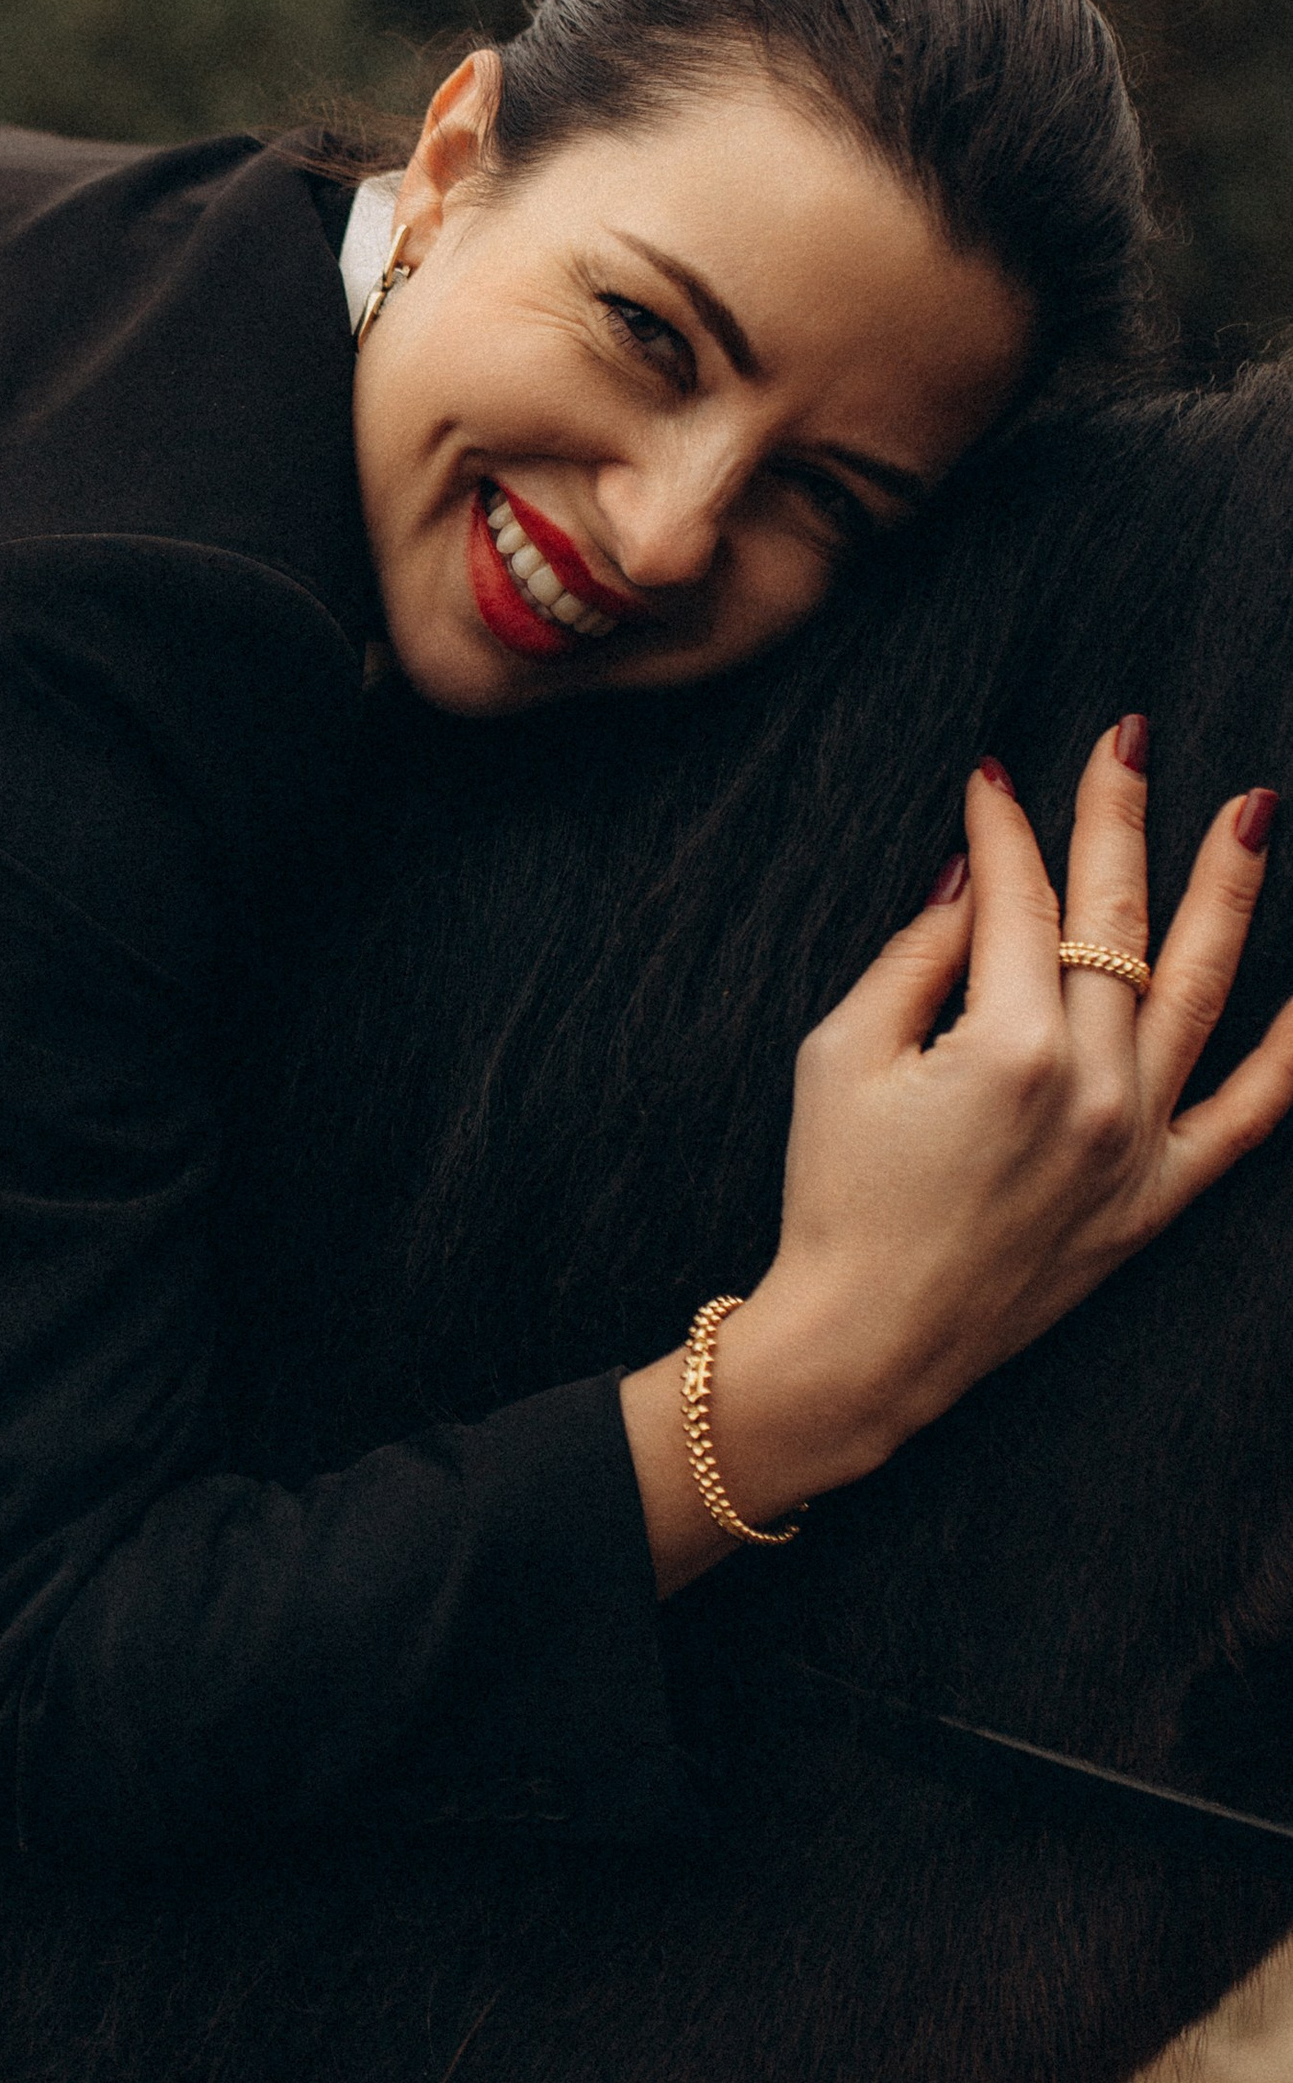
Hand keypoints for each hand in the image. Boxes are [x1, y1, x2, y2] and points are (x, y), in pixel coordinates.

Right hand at [621, 724, 1292, 1590]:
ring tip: (1250, 813)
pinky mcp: (1155, 1196)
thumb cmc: (835, 1196)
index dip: (1005, 832)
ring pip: (1199, 989)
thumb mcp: (840, 1055)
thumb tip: (974, 880)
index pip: (1020, 902)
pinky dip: (1290, 1054)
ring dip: (1227, 890)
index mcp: (1006, 1046)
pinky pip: (1249, 1116)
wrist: (866, 1342)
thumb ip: (917, 956)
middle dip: (1116, 818)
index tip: (993, 780)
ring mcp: (1135, 1143)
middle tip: (1128, 740)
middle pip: (1114, 920)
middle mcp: (1091, 1087)